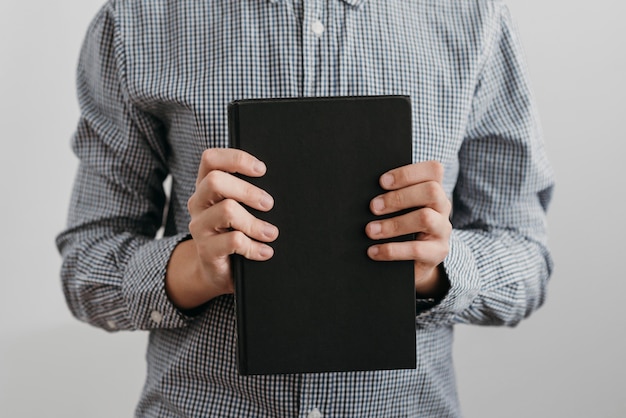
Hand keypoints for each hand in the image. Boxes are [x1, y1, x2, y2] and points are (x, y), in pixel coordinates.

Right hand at [165, 148, 278, 309]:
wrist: (218, 271)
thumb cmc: (234, 232)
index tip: (262, 169)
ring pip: (226, 210)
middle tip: (268, 203)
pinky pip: (232, 241)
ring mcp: (199, 227)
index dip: (236, 158)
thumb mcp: (239, 208)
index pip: (211, 159)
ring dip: (255, 222)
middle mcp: (198, 203)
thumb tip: (281, 183)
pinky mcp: (206, 250)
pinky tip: (265, 251)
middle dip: (248, 190)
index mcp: (205, 186)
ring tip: (271, 233)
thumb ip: (248, 193)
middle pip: (216, 181)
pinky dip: (254, 246)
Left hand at [365, 161, 451, 298]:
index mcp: (434, 189)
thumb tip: (362, 191)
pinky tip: (374, 251)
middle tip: (373, 207)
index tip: (382, 182)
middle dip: (399, 197)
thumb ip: (390, 195)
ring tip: (370, 230)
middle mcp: (443, 206)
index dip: (408, 173)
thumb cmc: (401, 226)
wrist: (415, 261)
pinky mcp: (438, 252)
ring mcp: (442, 229)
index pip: (433, 170)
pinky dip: (392, 250)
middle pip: (431, 191)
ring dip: (393, 224)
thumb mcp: (399, 208)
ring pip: (425, 218)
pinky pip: (417, 249)